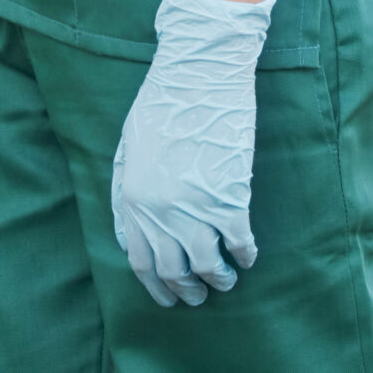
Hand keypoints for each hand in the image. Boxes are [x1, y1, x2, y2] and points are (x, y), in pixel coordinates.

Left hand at [110, 0, 271, 308]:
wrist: (196, 76)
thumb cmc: (161, 106)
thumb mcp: (128, 146)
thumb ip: (127, 188)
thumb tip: (130, 229)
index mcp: (130, 196)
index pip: (140, 260)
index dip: (156, 285)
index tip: (168, 295)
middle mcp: (159, 211)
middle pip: (173, 272)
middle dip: (187, 291)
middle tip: (198, 296)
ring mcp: (194, 208)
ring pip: (208, 269)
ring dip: (218, 280)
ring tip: (224, 279)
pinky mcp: (229, 201)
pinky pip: (240, 247)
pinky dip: (245, 256)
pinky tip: (246, 254)